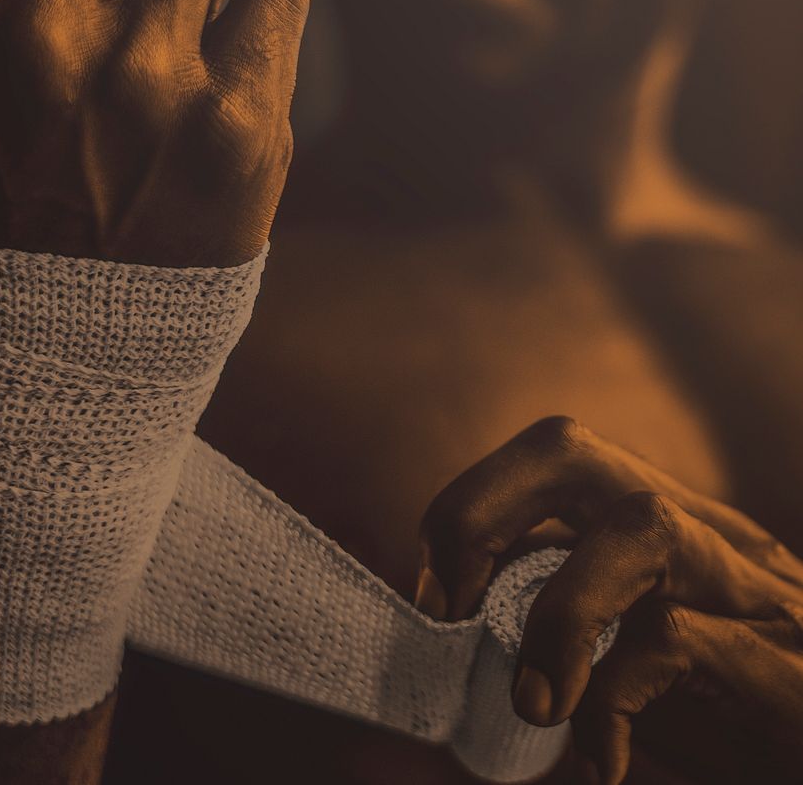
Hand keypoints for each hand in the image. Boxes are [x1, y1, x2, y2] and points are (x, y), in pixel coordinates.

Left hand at [416, 416, 802, 784]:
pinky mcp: (786, 662)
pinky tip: (603, 759)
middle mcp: (704, 532)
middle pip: (568, 450)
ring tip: (532, 702)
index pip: (547, 458)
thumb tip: (458, 614)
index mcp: (661, 523)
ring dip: (557, 610)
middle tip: (446, 607)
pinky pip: (673, 637)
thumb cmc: (731, 717)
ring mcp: (750, 588)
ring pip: (641, 525)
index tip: (435, 596)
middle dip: (479, 510)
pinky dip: (612, 698)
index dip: (470, 508)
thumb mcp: (629, 654)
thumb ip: (562, 615)